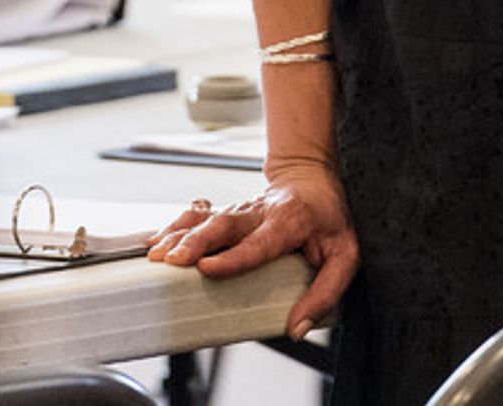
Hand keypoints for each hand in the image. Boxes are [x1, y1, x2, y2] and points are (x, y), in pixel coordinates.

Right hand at [147, 161, 358, 339]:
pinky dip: (175, 224)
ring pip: (207, 216)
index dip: (232, 257)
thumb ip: (326, 291)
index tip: (207, 269)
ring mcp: (242, 209)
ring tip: (157, 253)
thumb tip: (298, 326)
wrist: (313, 176)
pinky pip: (198, 214)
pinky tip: (156, 239)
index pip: (259, 242)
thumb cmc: (330, 217)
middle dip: (196, 241)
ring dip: (180, 233)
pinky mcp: (228, 210)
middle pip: (225, 224)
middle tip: (172, 260)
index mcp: (290, 222)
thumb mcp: (346, 254)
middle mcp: (261, 212)